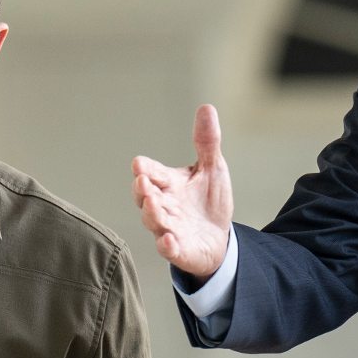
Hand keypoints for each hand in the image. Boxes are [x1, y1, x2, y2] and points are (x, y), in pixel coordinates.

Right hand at [132, 104, 233, 280]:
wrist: (218, 238)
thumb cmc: (208, 202)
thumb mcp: (212, 168)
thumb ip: (207, 142)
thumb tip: (207, 107)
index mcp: (168, 184)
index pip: (152, 173)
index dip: (145, 169)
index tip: (139, 164)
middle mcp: (163, 205)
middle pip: (146, 198)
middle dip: (143, 190)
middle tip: (143, 182)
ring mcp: (169, 228)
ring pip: (154, 222)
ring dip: (152, 214)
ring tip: (154, 204)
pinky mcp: (179, 250)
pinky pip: (168, 249)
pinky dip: (167, 246)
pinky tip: (168, 240)